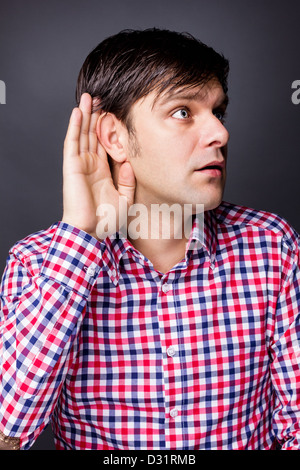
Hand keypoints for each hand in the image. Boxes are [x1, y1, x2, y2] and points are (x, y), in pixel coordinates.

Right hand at [62, 93, 135, 239]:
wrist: (91, 231)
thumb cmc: (106, 220)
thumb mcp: (125, 199)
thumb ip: (128, 180)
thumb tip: (130, 162)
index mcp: (103, 171)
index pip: (105, 144)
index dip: (108, 128)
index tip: (115, 111)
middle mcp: (91, 164)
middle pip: (92, 134)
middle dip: (96, 115)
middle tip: (102, 96)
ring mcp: (80, 164)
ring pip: (82, 133)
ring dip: (84, 115)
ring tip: (89, 96)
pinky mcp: (72, 166)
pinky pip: (72, 142)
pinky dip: (74, 126)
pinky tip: (78, 111)